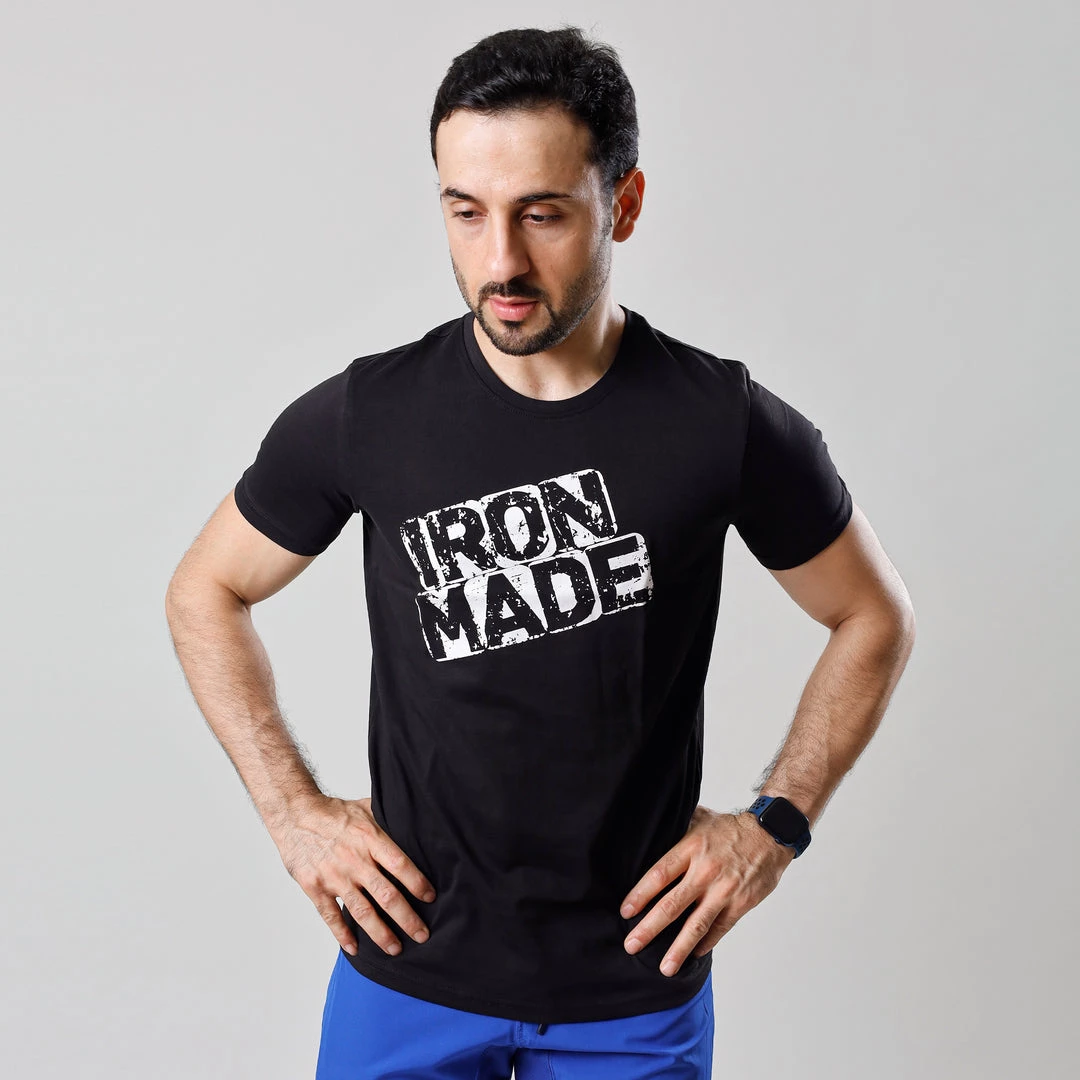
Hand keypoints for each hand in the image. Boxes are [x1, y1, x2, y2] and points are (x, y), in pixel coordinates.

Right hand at [272, 795, 435, 957]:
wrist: (296, 814)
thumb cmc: (335, 812)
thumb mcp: (366, 807)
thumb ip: (389, 820)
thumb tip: (417, 825)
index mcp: (370, 839)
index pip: (400, 865)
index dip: (417, 884)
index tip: (431, 898)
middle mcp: (354, 860)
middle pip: (386, 895)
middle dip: (407, 918)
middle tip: (422, 935)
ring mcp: (334, 876)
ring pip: (362, 911)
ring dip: (380, 934)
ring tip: (395, 949)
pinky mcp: (315, 887)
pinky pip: (331, 916)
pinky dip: (343, 934)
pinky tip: (355, 949)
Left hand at [618, 804, 794, 975]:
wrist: (771, 833)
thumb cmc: (731, 828)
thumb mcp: (700, 819)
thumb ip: (677, 830)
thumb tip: (651, 835)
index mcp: (691, 848)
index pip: (659, 874)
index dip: (640, 895)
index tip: (626, 912)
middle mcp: (705, 871)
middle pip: (672, 904)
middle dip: (649, 928)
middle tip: (631, 945)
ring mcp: (724, 890)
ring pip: (697, 924)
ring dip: (679, 948)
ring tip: (665, 967)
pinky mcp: (741, 903)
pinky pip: (720, 928)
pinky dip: (706, 943)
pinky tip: (694, 954)